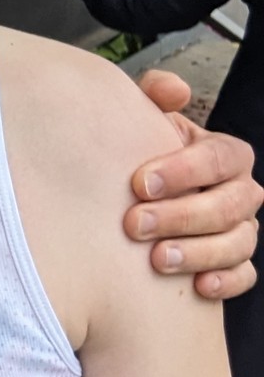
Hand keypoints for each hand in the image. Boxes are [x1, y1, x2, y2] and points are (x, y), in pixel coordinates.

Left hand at [126, 70, 260, 298]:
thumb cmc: (138, 158)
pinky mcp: (234, 265)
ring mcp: (241, 230)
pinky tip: (199, 286)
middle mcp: (240, 192)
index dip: (184, 170)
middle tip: (134, 224)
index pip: (221, 157)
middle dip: (182, 216)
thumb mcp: (143, 122)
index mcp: (224, 154)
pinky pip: (244, 276)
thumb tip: (174, 90)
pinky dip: (226, 281)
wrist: (132, 201)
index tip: (139, 183)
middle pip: (230, 204)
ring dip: (199, 252)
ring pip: (239, 243)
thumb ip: (153, 97)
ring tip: (157, 259)